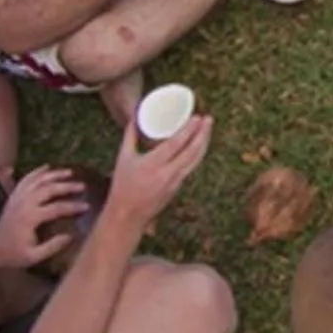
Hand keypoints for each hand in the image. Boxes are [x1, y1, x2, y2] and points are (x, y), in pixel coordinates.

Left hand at [0, 166, 87, 269]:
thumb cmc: (12, 254)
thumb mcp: (33, 257)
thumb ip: (52, 246)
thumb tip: (71, 236)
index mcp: (30, 218)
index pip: (57, 208)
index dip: (73, 207)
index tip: (87, 207)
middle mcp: (24, 204)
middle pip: (49, 189)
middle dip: (67, 186)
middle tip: (82, 186)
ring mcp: (18, 198)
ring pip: (38, 181)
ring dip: (54, 175)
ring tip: (69, 172)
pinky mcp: (14, 197)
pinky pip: (26, 180)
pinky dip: (36, 172)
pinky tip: (46, 167)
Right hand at [106, 112, 213, 227]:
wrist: (128, 215)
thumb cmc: (123, 185)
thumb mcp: (123, 158)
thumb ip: (130, 136)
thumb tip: (133, 118)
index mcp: (153, 164)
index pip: (176, 144)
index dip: (188, 130)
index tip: (197, 117)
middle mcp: (168, 173)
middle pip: (192, 150)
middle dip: (203, 133)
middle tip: (209, 119)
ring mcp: (176, 181)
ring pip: (196, 159)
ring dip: (204, 143)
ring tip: (208, 129)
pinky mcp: (179, 187)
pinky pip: (192, 167)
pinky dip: (198, 154)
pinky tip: (200, 145)